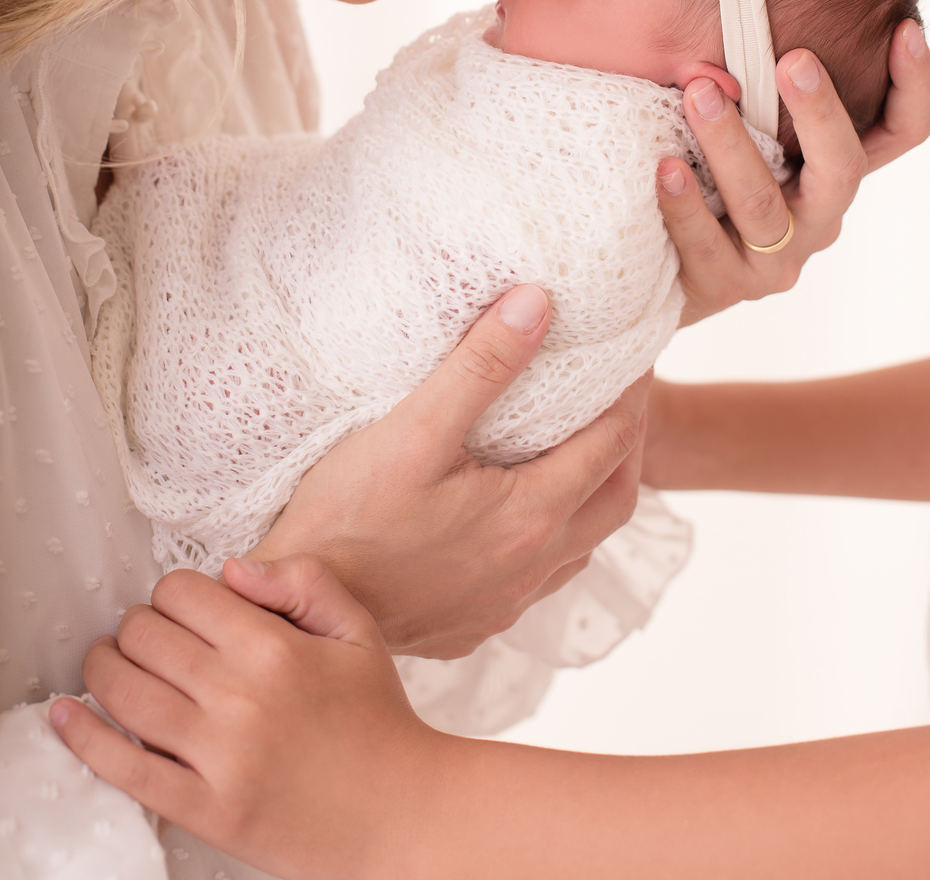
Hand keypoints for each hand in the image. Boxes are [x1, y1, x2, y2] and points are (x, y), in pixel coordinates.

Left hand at [50, 557, 439, 879]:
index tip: (181, 608)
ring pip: (124, 693)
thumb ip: (302, 581)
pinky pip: (125, 768)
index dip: (173, 593)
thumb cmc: (376, 719)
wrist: (397, 815)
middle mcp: (239, 697)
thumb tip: (232, 569)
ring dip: (102, 669)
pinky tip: (66, 716)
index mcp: (274, 648)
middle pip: (145, 637)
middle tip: (145, 637)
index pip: (184, 594)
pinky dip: (85, 739)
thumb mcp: (357, 631)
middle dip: (135, 627)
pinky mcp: (203, 809)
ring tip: (107, 664)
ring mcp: (217, 757)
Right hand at [249, 283, 647, 655]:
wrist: (294, 615)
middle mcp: (533, 566)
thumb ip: (481, 366)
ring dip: (595, 495)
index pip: (614, 442)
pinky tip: (522, 515)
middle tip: (622, 398)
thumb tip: (537, 304)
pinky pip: (541, 577)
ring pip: (581, 545)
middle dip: (630, 444)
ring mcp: (506, 602)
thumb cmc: (346, 520)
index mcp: (532, 516)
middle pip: (617, 499)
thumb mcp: (413, 429)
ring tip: (580, 449)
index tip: (635, 355)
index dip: (633, 394)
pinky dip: (554, 537)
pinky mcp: (475, 624)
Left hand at [658, 20, 929, 323]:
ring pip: (762, 203)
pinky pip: (705, 244)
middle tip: (793, 59)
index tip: (905, 27)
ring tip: (698, 92)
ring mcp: (773, 258)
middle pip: (843, 168)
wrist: (661, 269)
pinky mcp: (722, 285)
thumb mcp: (749, 126)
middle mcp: (818, 217)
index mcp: (833, 173)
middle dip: (820, 111)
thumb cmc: (712, 176)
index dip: (915, 86)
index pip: (900, 134)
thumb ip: (760, 79)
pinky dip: (685, 203)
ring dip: (731, 143)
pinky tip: (665, 167)